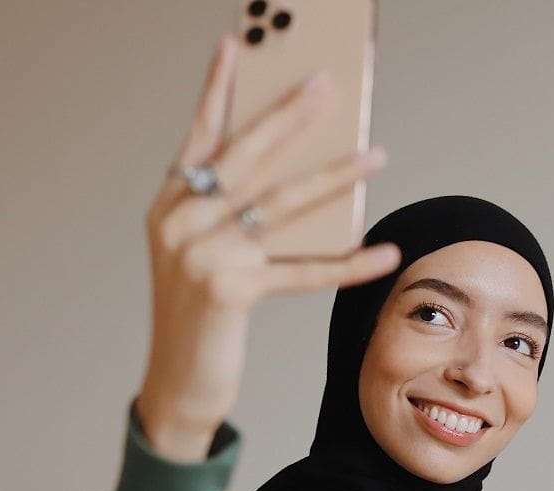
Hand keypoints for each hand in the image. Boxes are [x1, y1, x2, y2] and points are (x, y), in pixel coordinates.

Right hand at [135, 34, 399, 456]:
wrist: (177, 384)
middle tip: (327, 86)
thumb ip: (226, 212)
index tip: (236, 44)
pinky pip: (302, 269)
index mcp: (169, 206)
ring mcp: (201, 255)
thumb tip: (290, 174)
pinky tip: (384, 252)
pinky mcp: (229, 291)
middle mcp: (178, 222)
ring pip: (281, 203)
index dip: (218, 90)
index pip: (200, 136)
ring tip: (377, 155)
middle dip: (290, 116)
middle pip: (246, 156)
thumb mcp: (199, 254)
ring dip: (336, 177)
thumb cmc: (199, 316)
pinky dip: (348, 263)